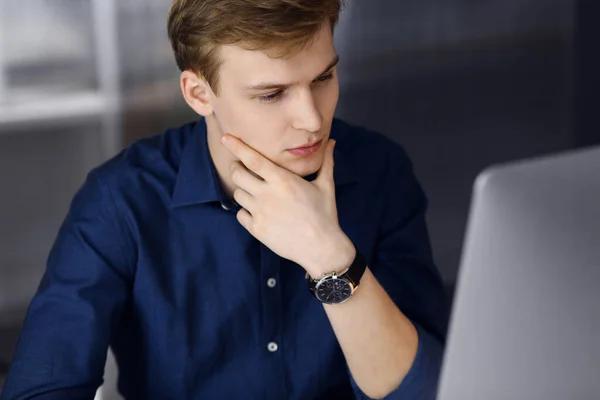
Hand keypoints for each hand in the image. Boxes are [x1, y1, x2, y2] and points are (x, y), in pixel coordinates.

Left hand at [221, 135, 354, 277]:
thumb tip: (331, 141)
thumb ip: (326, 162)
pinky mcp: (257, 229)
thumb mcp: (326, 186)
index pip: (252, 159)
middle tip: (242, 168)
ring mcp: (260, 213)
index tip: (226, 137)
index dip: (237, 146)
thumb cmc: (325, 215)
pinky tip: (258, 211)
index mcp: (283, 180)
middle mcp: (267, 195)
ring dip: (243, 190)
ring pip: (237, 194)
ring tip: (254, 191)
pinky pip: (240, 214)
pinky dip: (245, 211)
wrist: (322, 248)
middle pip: (238, 174)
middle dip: (237, 168)